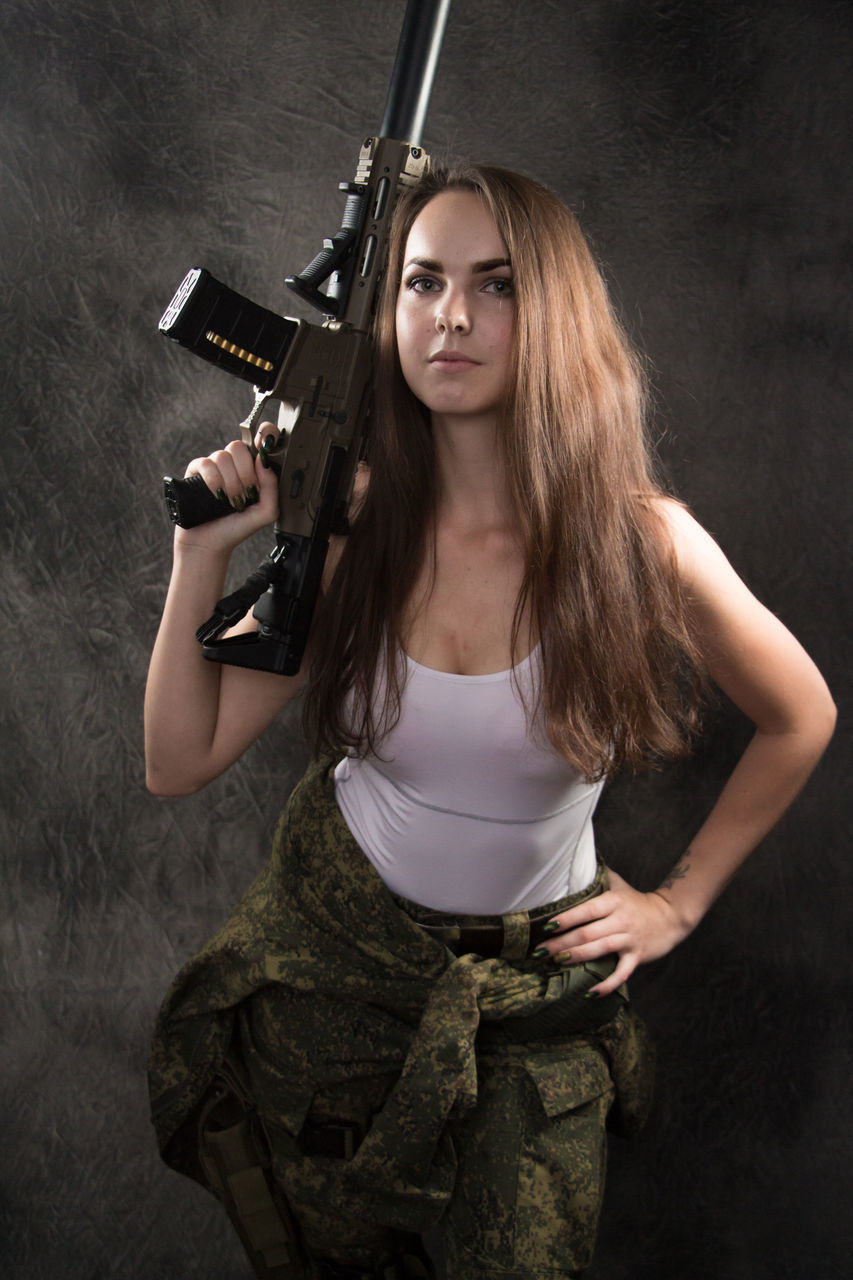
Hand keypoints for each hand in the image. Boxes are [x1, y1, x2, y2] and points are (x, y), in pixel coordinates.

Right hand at [176, 422, 280, 553]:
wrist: (210, 544)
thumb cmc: (237, 528)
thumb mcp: (266, 512)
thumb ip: (272, 487)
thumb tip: (263, 461)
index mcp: (252, 468)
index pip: (260, 439)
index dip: (264, 434)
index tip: (265, 444)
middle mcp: (233, 464)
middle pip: (239, 447)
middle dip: (245, 473)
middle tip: (246, 494)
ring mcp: (214, 466)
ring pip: (223, 456)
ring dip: (230, 483)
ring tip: (230, 502)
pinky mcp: (196, 471)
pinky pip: (205, 463)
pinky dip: (213, 480)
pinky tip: (216, 496)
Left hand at [536, 869, 689, 996]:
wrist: (671, 915)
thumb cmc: (638, 901)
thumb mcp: (619, 884)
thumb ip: (599, 876)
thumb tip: (577, 863)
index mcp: (614, 902)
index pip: (587, 910)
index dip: (567, 918)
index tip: (548, 926)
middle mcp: (621, 920)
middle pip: (588, 932)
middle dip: (562, 942)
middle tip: (541, 950)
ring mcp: (630, 939)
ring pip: (600, 949)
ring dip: (577, 957)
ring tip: (556, 962)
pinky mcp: (638, 956)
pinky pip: (622, 973)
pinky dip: (607, 985)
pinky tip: (591, 993)